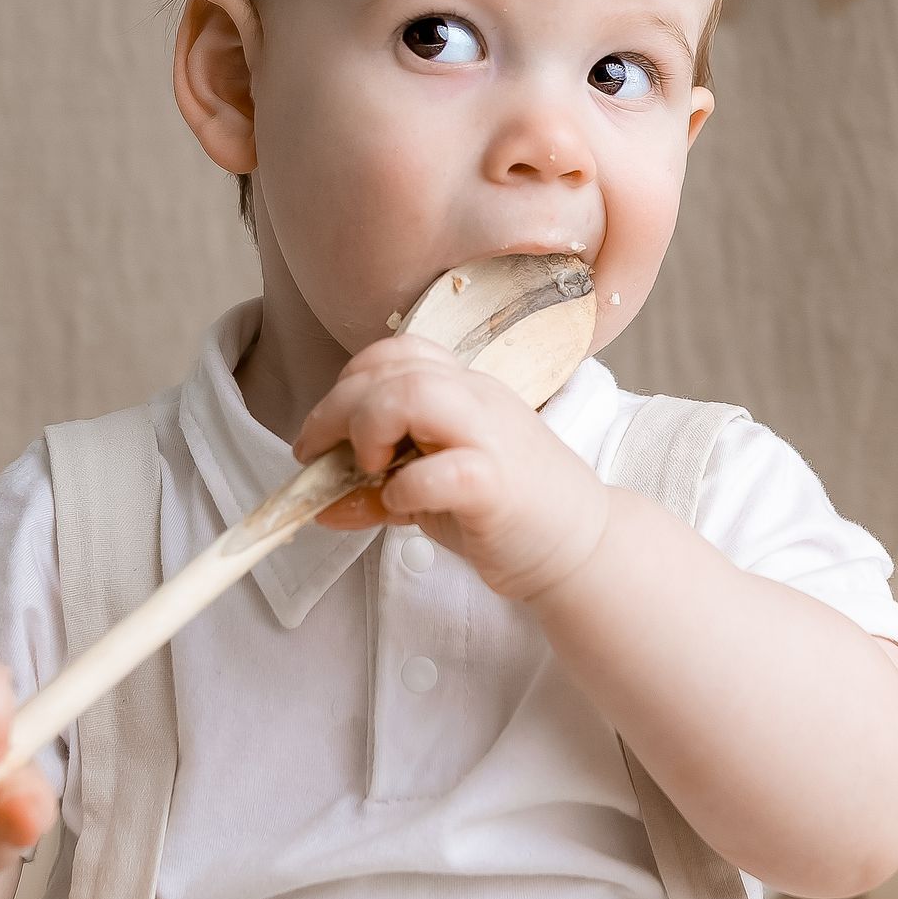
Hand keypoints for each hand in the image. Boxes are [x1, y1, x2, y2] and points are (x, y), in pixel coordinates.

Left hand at [295, 336, 609, 602]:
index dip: (348, 383)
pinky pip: (443, 470)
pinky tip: (400, 506)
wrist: (581, 547)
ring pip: (415, 394)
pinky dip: (404, 487)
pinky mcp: (498, 486)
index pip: (397, 351)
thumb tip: (316, 502)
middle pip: (392, 368)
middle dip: (336, 410)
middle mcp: (478, 400)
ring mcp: (491, 437)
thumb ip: (376, 489)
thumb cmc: (505, 513)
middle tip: (318, 458)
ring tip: (366, 471)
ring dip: (369, 429)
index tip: (325, 433)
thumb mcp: (430, 493)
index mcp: (464, 390)